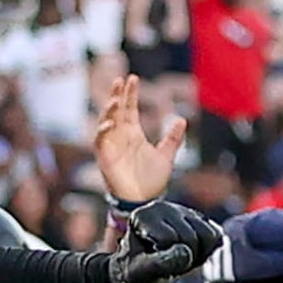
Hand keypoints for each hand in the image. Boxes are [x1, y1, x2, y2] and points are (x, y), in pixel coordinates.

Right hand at [91, 75, 180, 202]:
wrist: (143, 203)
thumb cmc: (151, 183)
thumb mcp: (166, 156)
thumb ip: (172, 138)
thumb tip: (182, 119)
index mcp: (133, 135)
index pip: (129, 109)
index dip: (130, 94)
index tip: (133, 78)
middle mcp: (120, 138)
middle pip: (117, 111)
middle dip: (117, 95)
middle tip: (120, 79)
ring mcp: (112, 147)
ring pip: (106, 123)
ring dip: (108, 110)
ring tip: (115, 99)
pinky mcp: (105, 158)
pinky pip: (100, 141)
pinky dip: (102, 131)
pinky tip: (110, 123)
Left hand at [109, 200, 221, 282]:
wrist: (138, 275)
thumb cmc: (134, 275)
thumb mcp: (140, 274)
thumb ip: (160, 264)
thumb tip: (186, 253)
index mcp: (143, 216)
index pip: (168, 240)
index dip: (166, 261)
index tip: (152, 266)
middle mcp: (162, 208)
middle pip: (190, 237)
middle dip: (184, 259)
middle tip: (167, 266)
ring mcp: (181, 211)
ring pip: (208, 235)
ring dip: (198, 256)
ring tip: (177, 261)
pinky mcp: (197, 218)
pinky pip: (216, 235)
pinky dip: (207, 252)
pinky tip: (189, 255)